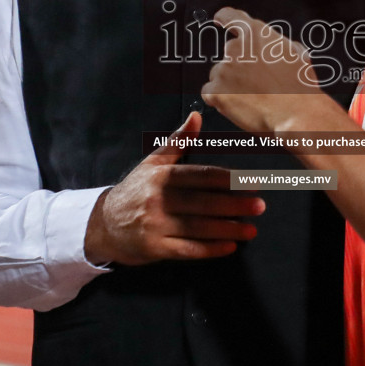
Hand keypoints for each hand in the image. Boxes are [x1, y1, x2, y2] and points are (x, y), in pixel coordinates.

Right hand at [84, 112, 265, 265]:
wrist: (105, 224)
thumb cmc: (136, 190)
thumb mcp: (153, 162)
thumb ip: (178, 141)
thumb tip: (197, 116)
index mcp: (162, 176)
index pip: (201, 176)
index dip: (229, 179)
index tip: (253, 182)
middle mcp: (159, 199)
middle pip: (203, 202)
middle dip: (234, 205)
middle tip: (260, 206)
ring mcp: (156, 225)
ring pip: (198, 227)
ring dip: (228, 229)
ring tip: (252, 229)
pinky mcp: (155, 248)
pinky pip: (187, 249)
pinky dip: (210, 249)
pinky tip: (230, 247)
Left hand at [201, 7, 326, 135]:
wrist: (295, 113)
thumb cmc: (299, 87)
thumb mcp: (296, 54)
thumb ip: (278, 44)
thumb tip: (276, 46)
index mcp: (256, 34)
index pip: (230, 16)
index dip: (224, 18)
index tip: (219, 19)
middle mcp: (236, 48)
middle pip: (229, 54)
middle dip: (239, 66)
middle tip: (256, 82)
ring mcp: (224, 69)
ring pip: (219, 74)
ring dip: (230, 84)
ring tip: (252, 96)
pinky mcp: (216, 91)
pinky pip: (210, 92)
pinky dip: (220, 99)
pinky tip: (239, 104)